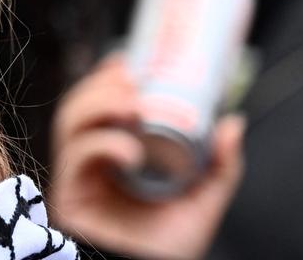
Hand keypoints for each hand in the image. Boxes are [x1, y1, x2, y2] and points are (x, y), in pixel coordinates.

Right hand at [47, 57, 244, 259]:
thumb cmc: (166, 248)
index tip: (126, 61)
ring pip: (69, 124)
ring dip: (97, 105)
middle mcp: (90, 163)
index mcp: (113, 157)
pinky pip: (76, 157)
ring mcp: (78, 177)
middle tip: (130, 81)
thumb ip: (220, 166)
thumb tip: (233, 122)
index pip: (98, 107)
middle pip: (77, 108)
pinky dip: (101, 145)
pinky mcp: (70, 195)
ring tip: (130, 107)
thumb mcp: (202, 200)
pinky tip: (128, 151)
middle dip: (100, 87)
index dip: (105, 80)